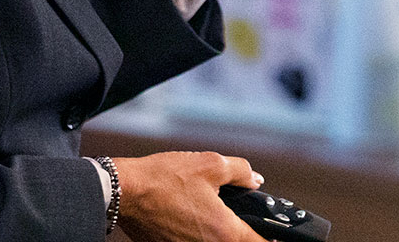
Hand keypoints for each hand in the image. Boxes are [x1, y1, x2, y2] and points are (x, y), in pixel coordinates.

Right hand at [109, 151, 263, 241]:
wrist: (124, 192)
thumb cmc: (164, 178)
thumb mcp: (210, 164)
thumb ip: (240, 172)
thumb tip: (255, 180)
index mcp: (223, 230)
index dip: (272, 239)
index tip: (274, 234)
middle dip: (241, 232)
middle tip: (238, 218)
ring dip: (217, 233)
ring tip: (207, 213)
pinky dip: (196, 234)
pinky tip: (189, 218)